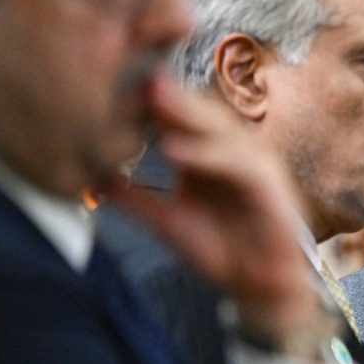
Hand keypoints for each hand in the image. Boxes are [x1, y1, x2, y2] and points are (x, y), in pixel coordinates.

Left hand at [108, 77, 319, 340]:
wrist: (258, 286)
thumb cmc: (221, 251)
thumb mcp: (168, 223)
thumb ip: (137, 201)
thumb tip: (94, 182)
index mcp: (211, 158)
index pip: (184, 121)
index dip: (156, 105)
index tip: (119, 91)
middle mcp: (234, 154)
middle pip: (203, 114)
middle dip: (171, 96)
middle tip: (138, 77)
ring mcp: (254, 165)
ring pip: (221, 129)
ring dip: (187, 113)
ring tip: (154, 98)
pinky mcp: (268, 184)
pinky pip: (236, 163)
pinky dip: (206, 154)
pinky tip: (174, 149)